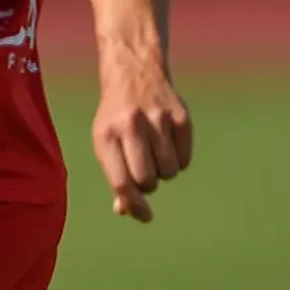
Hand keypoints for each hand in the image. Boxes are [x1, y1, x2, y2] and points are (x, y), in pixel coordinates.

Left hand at [91, 47, 192, 221]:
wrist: (134, 73)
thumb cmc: (115, 118)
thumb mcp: (104, 142)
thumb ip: (115, 175)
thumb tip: (126, 210)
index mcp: (105, 135)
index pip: (121, 181)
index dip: (134, 205)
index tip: (145, 216)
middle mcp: (131, 126)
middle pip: (147, 180)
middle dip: (148, 185)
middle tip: (144, 170)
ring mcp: (158, 120)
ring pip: (169, 172)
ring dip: (163, 172)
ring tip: (153, 152)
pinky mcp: (181, 117)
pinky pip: (185, 159)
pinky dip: (178, 160)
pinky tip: (167, 143)